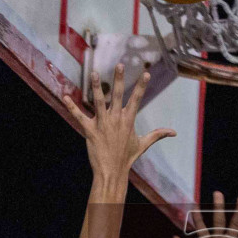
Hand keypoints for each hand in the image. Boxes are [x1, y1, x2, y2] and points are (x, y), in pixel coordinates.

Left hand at [60, 64, 175, 181]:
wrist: (112, 172)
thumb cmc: (127, 158)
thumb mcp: (143, 144)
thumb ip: (157, 135)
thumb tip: (174, 132)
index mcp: (128, 120)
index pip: (136, 99)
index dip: (141, 86)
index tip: (146, 73)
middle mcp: (115, 119)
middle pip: (117, 95)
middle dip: (119, 79)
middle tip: (120, 65)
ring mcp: (102, 124)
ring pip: (98, 101)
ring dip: (96, 87)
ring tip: (94, 73)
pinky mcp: (89, 130)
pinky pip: (78, 116)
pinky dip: (71, 107)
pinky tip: (64, 96)